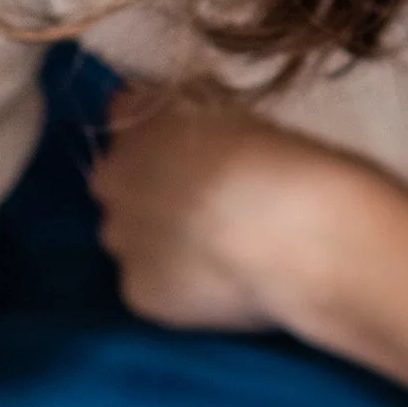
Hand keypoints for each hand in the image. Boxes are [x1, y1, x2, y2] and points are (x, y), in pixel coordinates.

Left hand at [89, 86, 383, 335]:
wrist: (295, 238)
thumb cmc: (282, 163)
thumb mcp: (238, 115)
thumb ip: (196, 120)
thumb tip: (187, 138)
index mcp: (137, 119)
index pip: (124, 114)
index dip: (158, 135)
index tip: (191, 151)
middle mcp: (112, 177)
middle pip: (117, 182)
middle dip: (148, 191)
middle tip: (205, 207)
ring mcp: (120, 238)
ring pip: (129, 238)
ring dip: (157, 240)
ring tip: (215, 252)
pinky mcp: (136, 291)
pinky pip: (148, 285)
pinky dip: (174, 287)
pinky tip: (217, 285)